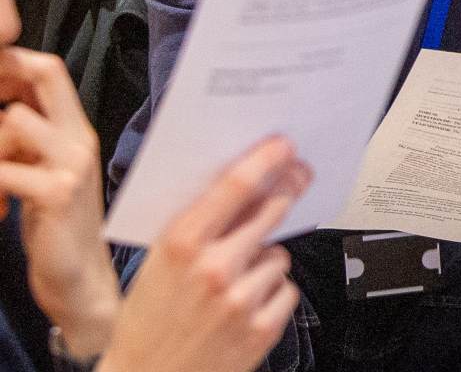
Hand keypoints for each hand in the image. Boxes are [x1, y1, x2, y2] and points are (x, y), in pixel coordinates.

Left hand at [0, 47, 119, 357]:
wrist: (80, 280)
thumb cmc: (55, 228)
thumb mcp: (44, 172)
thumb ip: (28, 139)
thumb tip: (3, 110)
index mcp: (76, 130)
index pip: (48, 68)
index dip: (11, 64)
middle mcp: (81, 138)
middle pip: (42, 74)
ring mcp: (73, 163)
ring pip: (13, 120)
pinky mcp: (58, 192)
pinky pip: (5, 169)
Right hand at [100, 137, 310, 371]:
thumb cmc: (148, 322)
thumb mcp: (156, 265)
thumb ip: (196, 228)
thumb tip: (242, 187)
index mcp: (180, 246)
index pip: (235, 188)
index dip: (266, 160)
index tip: (285, 146)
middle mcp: (213, 270)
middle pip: (271, 211)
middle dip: (287, 191)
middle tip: (298, 176)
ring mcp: (240, 300)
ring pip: (279, 255)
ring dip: (265, 262)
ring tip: (234, 284)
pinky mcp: (262, 328)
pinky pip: (286, 289)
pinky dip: (272, 294)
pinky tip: (244, 307)